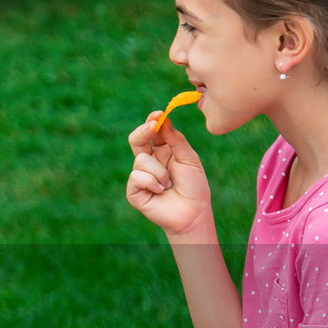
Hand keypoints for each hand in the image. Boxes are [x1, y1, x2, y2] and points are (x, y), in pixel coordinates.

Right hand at [125, 113, 212, 235]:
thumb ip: (176, 140)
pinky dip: (152, 183)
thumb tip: (163, 121)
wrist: (193, 212)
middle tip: (152, 126)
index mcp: (162, 151)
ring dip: (159, 172)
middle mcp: (149, 161)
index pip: (152, 132)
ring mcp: (140, 176)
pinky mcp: (134, 191)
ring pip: (140, 160)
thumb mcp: (189, 158)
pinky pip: (137, 177)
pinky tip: (161, 192)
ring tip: (169, 184)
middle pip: (136, 140)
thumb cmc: (194, 186)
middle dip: (143, 131)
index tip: (158, 115)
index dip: (153, 121)